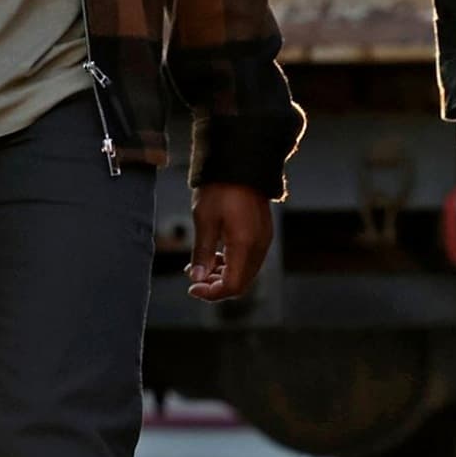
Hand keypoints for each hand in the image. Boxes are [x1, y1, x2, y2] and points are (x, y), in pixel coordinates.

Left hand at [186, 183, 273, 302]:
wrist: (241, 163)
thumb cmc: (220, 189)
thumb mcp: (204, 220)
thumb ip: (202, 252)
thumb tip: (197, 278)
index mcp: (245, 245)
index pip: (232, 285)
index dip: (211, 293)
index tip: (192, 288)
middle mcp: (259, 246)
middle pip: (241, 283)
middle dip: (216, 286)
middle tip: (193, 277)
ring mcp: (263, 240)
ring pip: (245, 273)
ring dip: (223, 275)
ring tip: (199, 265)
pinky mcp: (262, 234)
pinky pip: (248, 259)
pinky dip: (232, 264)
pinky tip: (215, 254)